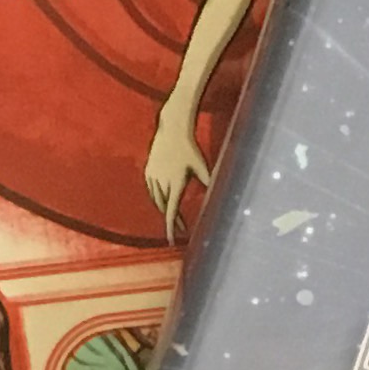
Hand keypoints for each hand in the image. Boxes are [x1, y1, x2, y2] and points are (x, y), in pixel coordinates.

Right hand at [144, 110, 211, 239]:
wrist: (172, 129)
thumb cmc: (190, 148)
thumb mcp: (202, 166)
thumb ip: (209, 182)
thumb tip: (220, 195)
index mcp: (176, 184)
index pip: (171, 212)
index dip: (171, 228)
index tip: (171, 240)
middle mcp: (162, 182)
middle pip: (165, 209)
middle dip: (172, 220)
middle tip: (181, 228)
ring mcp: (153, 177)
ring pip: (156, 200)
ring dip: (164, 209)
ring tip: (173, 215)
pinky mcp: (148, 171)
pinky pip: (151, 191)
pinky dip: (157, 198)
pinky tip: (163, 200)